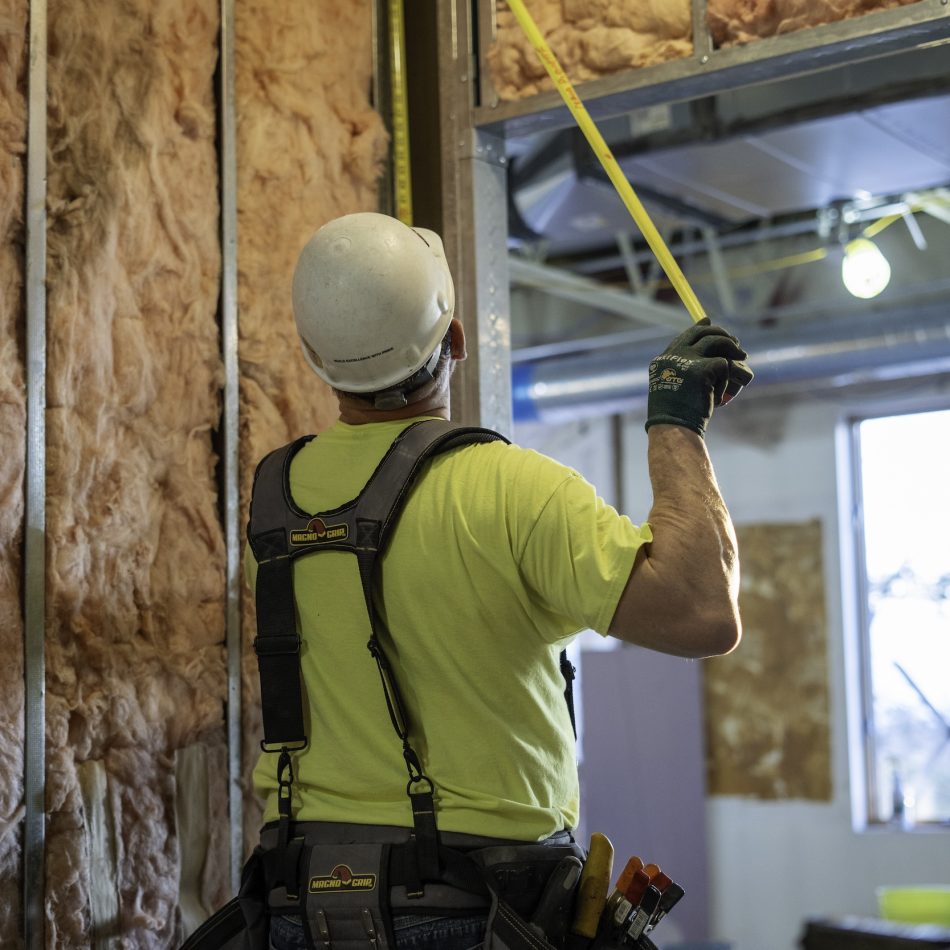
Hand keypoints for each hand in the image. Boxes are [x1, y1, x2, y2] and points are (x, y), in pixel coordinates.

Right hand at [645, 318, 752, 436]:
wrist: (674, 429)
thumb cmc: (676, 417)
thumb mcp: (675, 389)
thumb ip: (684, 372)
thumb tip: (712, 360)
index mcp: (662, 361)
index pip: (683, 337)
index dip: (698, 329)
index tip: (708, 322)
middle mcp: (672, 357)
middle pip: (700, 333)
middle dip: (720, 333)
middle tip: (735, 342)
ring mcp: (686, 361)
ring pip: (716, 341)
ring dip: (731, 348)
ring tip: (742, 357)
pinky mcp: (702, 369)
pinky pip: (724, 365)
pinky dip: (725, 381)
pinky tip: (719, 395)